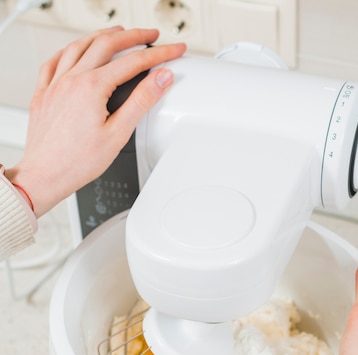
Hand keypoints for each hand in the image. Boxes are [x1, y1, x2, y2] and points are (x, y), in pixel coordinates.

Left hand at [6, 27, 185, 216]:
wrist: (44, 176)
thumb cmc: (76, 163)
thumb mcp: (118, 134)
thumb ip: (141, 102)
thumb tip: (160, 79)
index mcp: (92, 88)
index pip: (133, 62)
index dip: (158, 54)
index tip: (173, 50)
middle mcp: (71, 80)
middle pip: (106, 44)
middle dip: (133, 36)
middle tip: (151, 36)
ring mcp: (54, 85)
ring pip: (79, 46)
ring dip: (102, 36)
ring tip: (118, 34)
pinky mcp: (43, 94)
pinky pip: (53, 61)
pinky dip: (69, 50)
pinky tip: (74, 51)